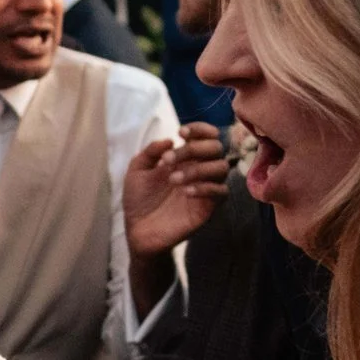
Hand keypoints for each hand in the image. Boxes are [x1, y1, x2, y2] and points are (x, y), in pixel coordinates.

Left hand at [122, 124, 230, 261]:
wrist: (138, 230)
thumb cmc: (139, 200)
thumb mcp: (137, 171)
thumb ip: (150, 152)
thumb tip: (169, 140)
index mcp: (185, 158)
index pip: (207, 136)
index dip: (200, 129)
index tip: (181, 133)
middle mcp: (199, 170)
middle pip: (216, 148)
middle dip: (194, 149)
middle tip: (168, 161)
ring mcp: (205, 188)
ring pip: (222, 168)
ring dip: (197, 169)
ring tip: (173, 180)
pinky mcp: (208, 207)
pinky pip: (221, 192)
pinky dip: (205, 188)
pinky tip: (186, 192)